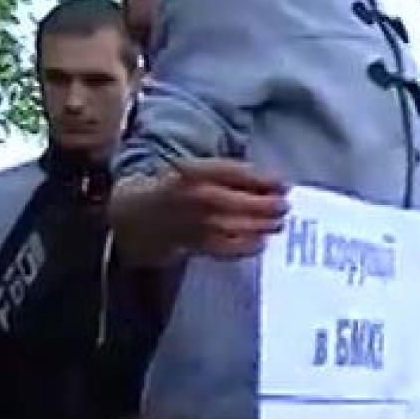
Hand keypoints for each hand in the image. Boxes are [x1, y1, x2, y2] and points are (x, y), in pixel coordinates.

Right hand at [114, 157, 287, 258]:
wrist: (135, 216)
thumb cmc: (175, 189)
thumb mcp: (198, 170)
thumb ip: (231, 176)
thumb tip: (272, 185)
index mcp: (194, 170)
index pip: (235, 172)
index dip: (264, 179)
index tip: (284, 184)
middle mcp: (193, 196)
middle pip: (238, 201)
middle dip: (267, 205)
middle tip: (284, 207)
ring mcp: (192, 223)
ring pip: (235, 226)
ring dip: (262, 226)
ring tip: (277, 224)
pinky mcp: (193, 245)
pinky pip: (226, 248)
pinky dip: (246, 246)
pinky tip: (259, 242)